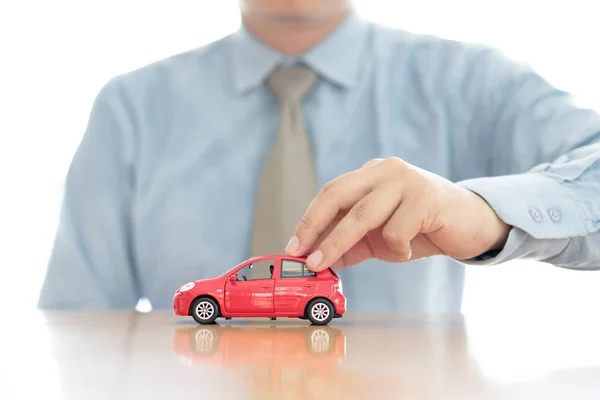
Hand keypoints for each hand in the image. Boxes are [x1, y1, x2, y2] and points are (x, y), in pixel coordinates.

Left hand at [285, 158, 510, 270]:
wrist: (471, 224)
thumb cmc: (421, 228)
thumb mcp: (380, 237)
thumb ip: (352, 244)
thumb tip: (316, 262)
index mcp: (371, 174)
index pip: (331, 193)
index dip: (309, 220)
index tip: (294, 247)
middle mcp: (385, 170)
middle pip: (337, 195)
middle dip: (314, 228)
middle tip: (302, 257)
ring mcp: (406, 180)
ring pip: (361, 215)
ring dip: (338, 243)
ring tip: (325, 264)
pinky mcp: (426, 197)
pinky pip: (395, 231)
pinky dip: (395, 249)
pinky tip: (408, 252)